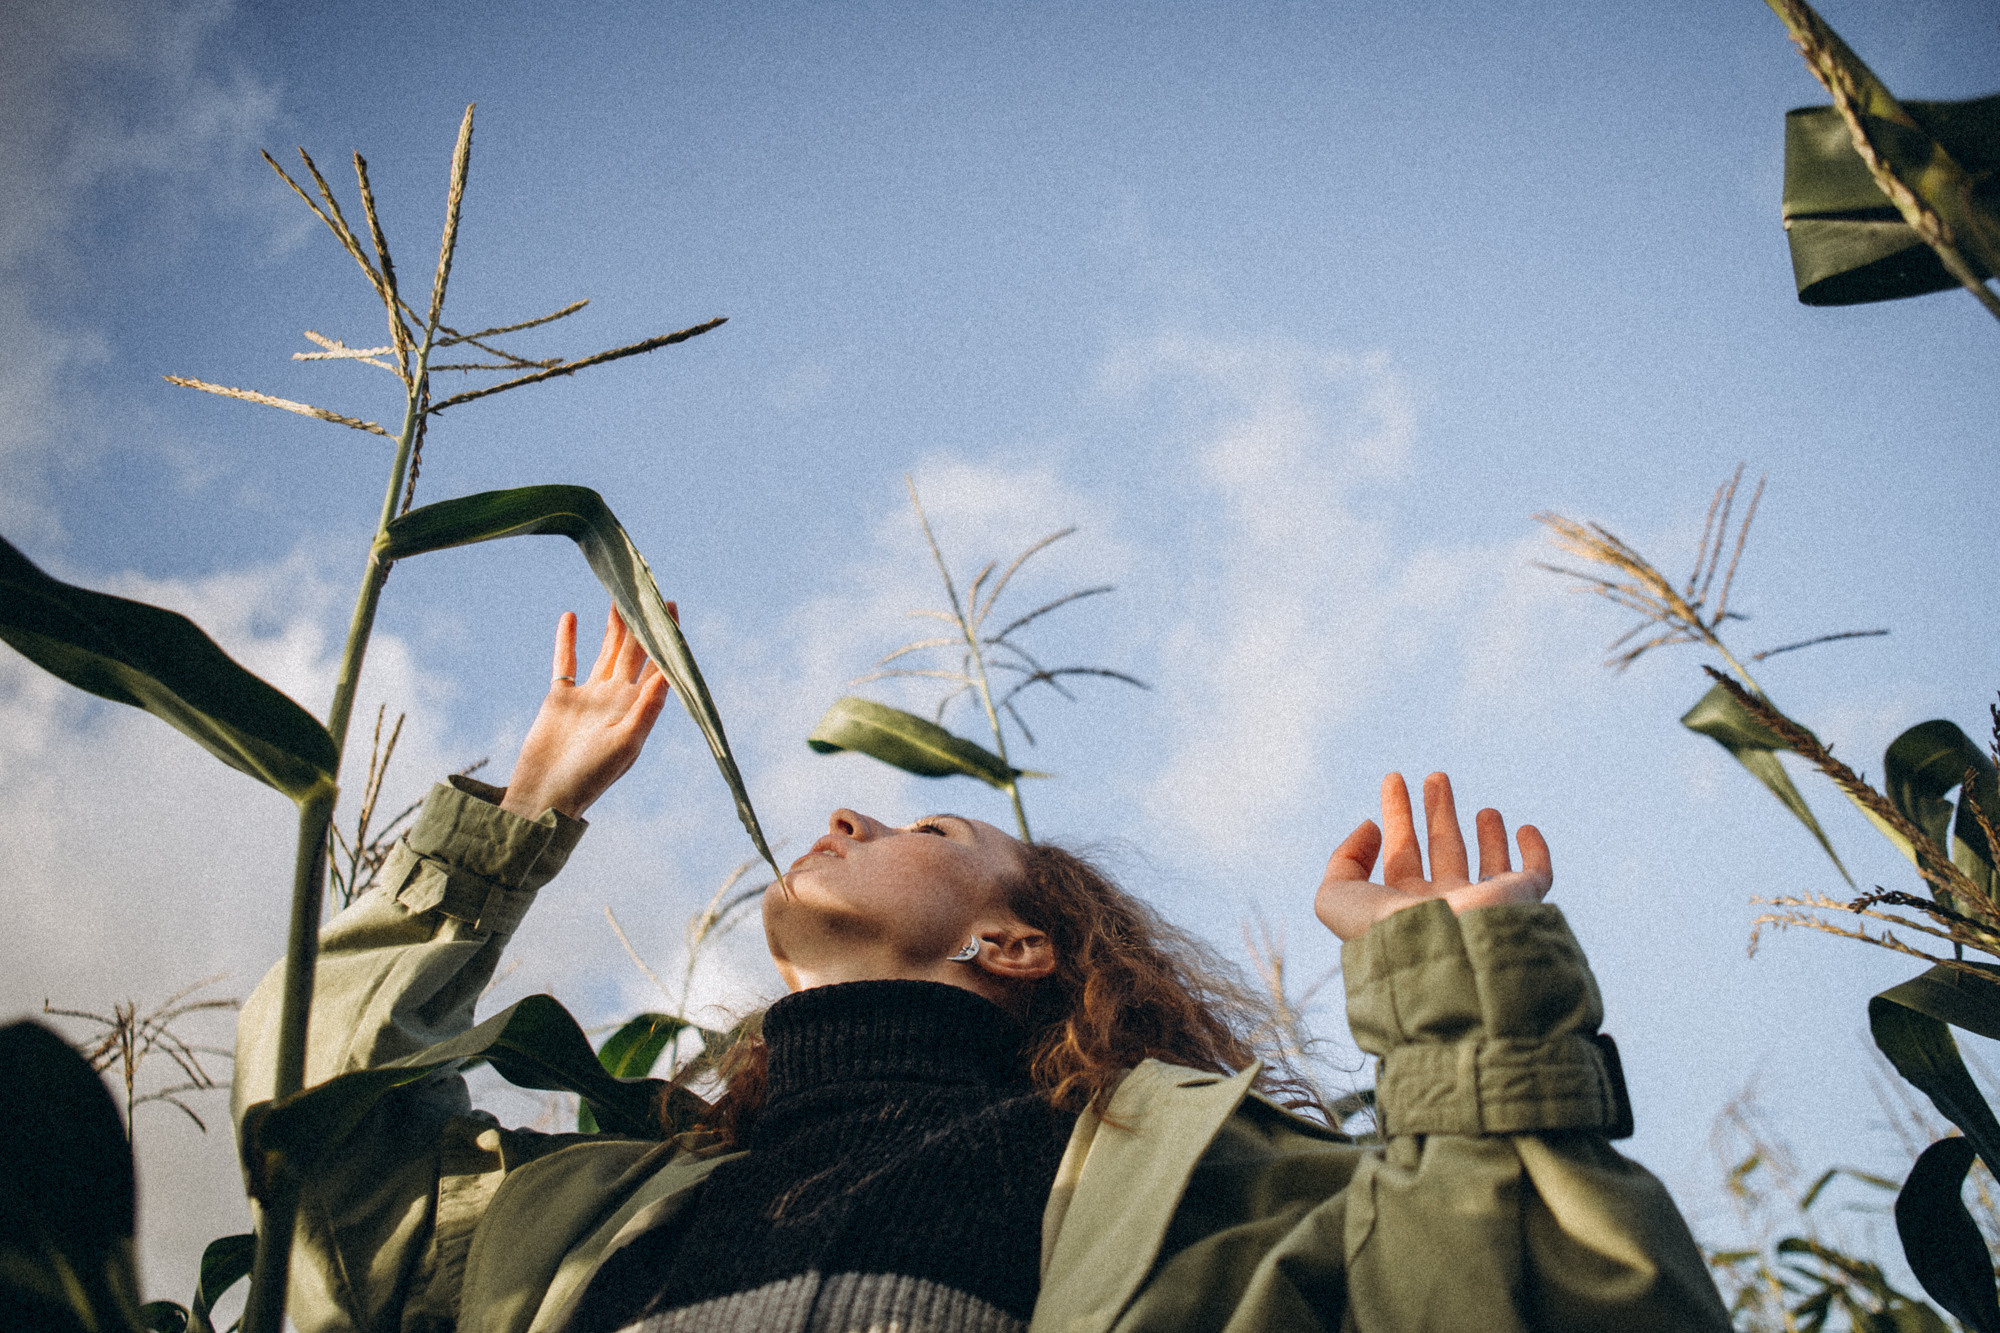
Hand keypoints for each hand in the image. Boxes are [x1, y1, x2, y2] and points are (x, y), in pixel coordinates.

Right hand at [498, 604, 672, 819]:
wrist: (545, 795)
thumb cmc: (589, 778)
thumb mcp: (624, 743)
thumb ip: (647, 708)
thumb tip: (670, 673)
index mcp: (636, 708)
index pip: (658, 665)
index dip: (666, 638)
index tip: (671, 607)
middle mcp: (616, 698)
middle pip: (633, 652)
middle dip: (641, 624)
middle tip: (647, 591)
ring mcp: (588, 696)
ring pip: (604, 651)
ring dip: (613, 626)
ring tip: (619, 598)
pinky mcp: (560, 698)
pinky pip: (566, 661)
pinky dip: (568, 639)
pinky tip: (571, 616)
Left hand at [1313, 772, 1551, 941]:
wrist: (1440, 958)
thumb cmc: (1385, 933)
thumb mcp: (1337, 897)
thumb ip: (1344, 861)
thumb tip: (1371, 827)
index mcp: (1405, 908)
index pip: (1401, 856)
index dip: (1397, 817)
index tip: (1393, 779)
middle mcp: (1446, 907)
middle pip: (1443, 852)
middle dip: (1438, 814)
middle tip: (1435, 777)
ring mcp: (1484, 906)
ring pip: (1488, 865)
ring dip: (1486, 835)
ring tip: (1484, 809)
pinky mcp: (1520, 902)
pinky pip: (1536, 877)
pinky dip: (1535, 853)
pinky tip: (1524, 829)